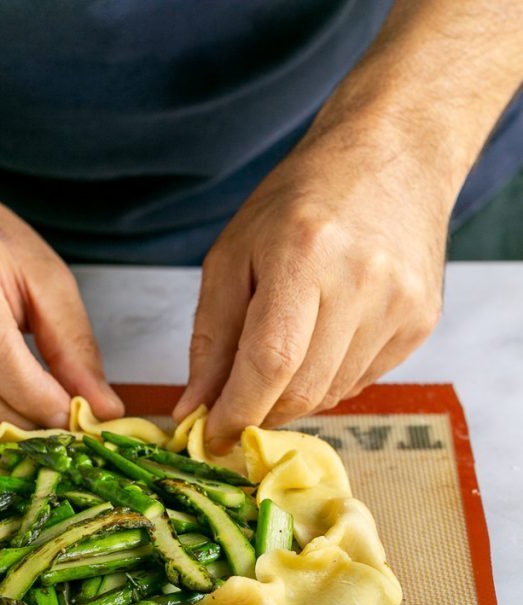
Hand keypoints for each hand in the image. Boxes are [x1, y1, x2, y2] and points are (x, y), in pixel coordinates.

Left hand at [174, 117, 448, 451]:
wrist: (392, 156)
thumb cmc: (301, 202)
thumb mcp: (234, 254)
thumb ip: (211, 336)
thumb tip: (194, 407)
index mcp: (306, 253)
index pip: (270, 361)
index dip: (236, 411)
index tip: (210, 438)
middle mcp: (363, 280)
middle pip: (303, 390)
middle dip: (260, 412)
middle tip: (237, 403)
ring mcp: (401, 304)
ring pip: (332, 394)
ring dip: (294, 394)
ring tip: (285, 350)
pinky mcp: (422, 322)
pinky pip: (362, 381)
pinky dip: (329, 378)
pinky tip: (324, 337)